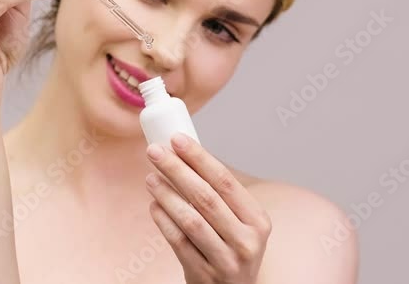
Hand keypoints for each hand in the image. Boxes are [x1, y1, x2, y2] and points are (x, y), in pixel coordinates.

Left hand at [145, 133, 270, 283]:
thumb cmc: (232, 248)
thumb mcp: (239, 223)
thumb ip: (219, 195)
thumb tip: (183, 155)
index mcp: (258, 220)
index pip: (225, 181)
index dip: (199, 157)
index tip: (176, 139)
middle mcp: (247, 240)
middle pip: (206, 197)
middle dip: (176, 170)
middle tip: (154, 152)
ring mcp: (227, 260)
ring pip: (191, 220)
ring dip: (166, 194)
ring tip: (150, 177)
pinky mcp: (205, 275)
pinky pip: (179, 243)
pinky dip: (163, 221)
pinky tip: (153, 205)